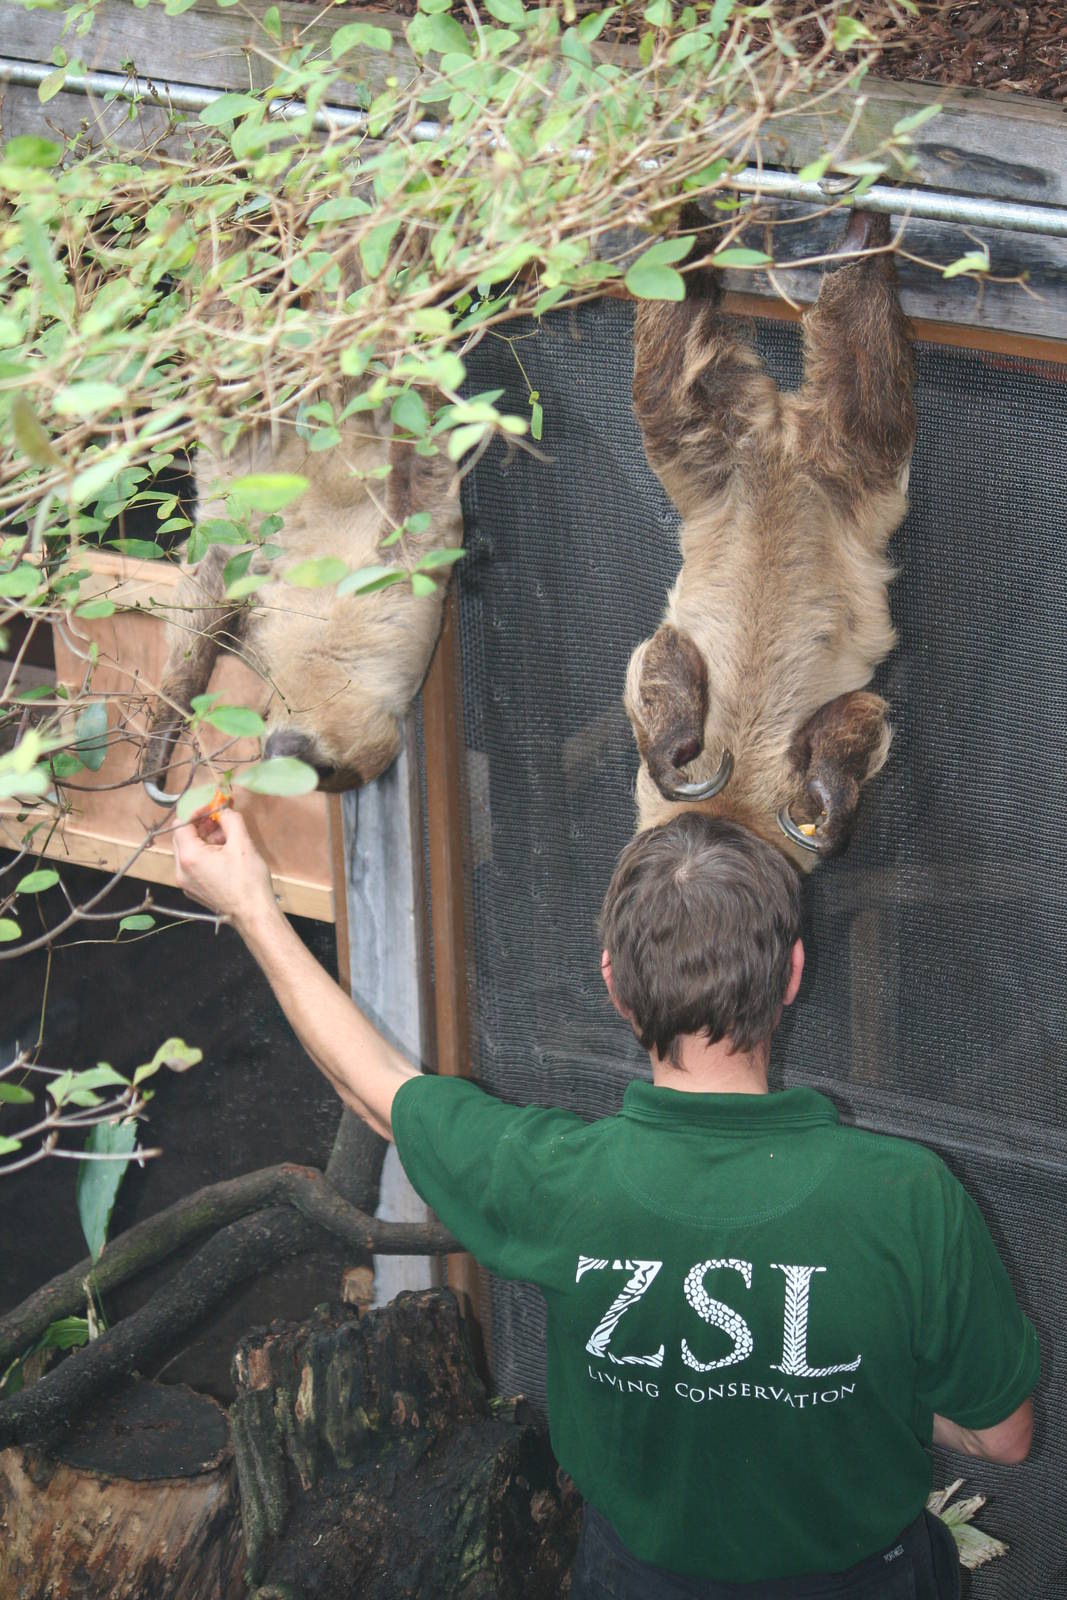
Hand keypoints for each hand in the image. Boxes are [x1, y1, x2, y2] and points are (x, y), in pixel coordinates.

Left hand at [172, 807, 276, 927]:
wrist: (253, 915)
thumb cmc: (248, 880)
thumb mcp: (243, 844)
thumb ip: (231, 820)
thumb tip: (224, 810)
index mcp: (189, 856)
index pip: (182, 824)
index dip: (197, 812)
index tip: (214, 808)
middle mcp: (180, 870)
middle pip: (181, 837)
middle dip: (200, 826)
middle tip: (221, 822)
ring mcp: (185, 883)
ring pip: (186, 851)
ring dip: (202, 840)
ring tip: (226, 840)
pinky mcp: (192, 891)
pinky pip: (191, 866)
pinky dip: (203, 855)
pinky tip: (222, 857)